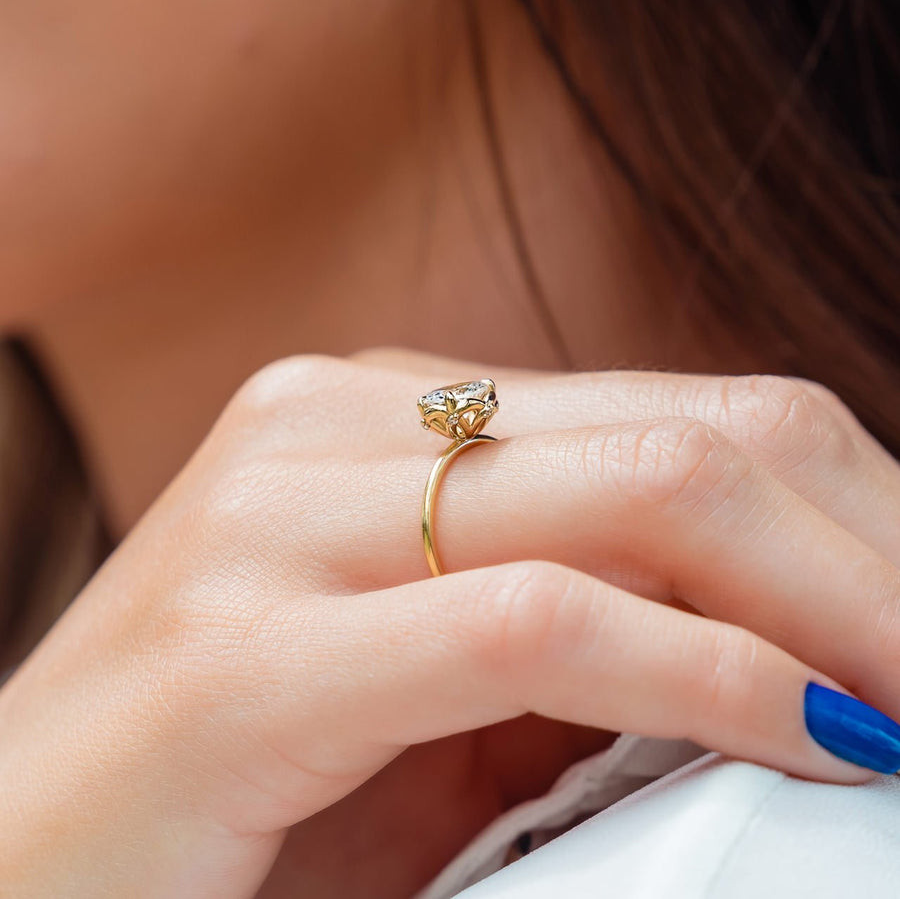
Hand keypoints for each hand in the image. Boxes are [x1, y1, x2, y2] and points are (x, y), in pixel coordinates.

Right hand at [2, 349, 899, 897]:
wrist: (17, 854)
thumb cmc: (245, 779)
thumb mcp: (441, 675)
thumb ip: (580, 623)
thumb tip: (776, 640)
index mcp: (380, 412)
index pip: (673, 411)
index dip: (834, 509)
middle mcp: (333, 422)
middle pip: (684, 434)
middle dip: (858, 550)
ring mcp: (280, 513)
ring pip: (630, 499)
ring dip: (816, 607)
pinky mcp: (245, 644)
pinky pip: (531, 621)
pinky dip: (697, 677)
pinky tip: (806, 735)